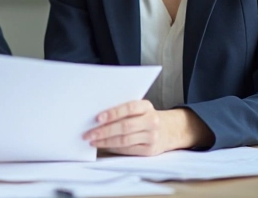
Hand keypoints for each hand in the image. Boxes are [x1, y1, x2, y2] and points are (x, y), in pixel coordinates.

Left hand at [83, 100, 212, 155]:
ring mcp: (152, 137)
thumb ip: (124, 109)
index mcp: (147, 107)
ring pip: (125, 140)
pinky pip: (128, 149)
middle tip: (88, 133)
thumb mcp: (140, 108)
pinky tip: (104, 145)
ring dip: (105, 141)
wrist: (169, 130)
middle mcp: (152, 121)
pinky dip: (113, 148)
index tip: (97, 118)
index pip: (129, 108)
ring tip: (93, 141)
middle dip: (104, 131)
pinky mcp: (150, 150)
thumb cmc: (146, 117)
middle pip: (125, 127)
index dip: (113, 113)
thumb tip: (98, 117)